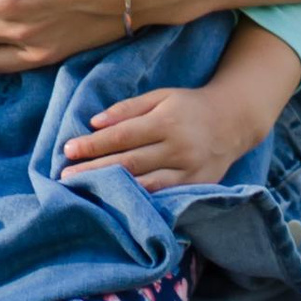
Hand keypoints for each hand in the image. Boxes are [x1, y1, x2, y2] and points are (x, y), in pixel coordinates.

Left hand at [63, 35, 300, 190]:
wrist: (234, 121)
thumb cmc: (189, 106)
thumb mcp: (161, 96)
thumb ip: (128, 109)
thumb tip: (95, 122)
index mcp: (166, 121)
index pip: (123, 135)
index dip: (94, 144)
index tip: (69, 149)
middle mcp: (177, 148)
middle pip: (129, 162)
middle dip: (94, 169)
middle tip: (66, 177)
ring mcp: (188, 171)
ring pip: (144, 184)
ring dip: (112, 190)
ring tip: (84, 193)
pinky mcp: (195, 187)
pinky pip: (162, 196)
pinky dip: (138, 201)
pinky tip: (117, 204)